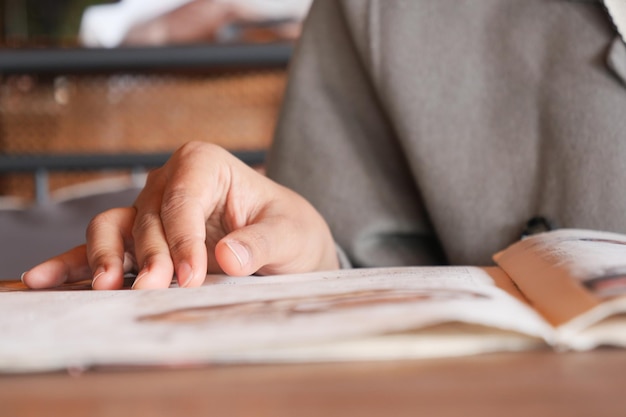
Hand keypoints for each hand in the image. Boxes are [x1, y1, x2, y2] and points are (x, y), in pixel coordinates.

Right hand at [22, 142, 338, 289]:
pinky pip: (103, 247)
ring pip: (113, 227)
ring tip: (108, 288)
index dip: (183, 237)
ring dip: (107, 258)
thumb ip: (262, 243)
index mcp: (206, 164)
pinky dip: (74, 263)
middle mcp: (171, 182)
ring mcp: (149, 209)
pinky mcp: (139, 239)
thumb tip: (229, 256)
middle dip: (151, 255)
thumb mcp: (290, 234)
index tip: (192, 274)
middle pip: (148, 217)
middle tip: (157, 288)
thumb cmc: (287, 229)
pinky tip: (45, 279)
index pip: (184, 198)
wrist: (282, 241)